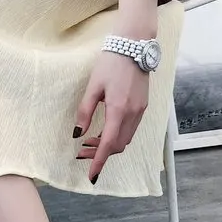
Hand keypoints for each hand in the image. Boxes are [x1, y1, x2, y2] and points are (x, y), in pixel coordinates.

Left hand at [74, 52, 148, 183]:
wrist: (134, 45)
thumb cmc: (110, 63)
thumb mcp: (92, 87)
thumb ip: (85, 112)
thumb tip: (78, 134)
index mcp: (118, 109)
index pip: (108, 144)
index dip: (99, 161)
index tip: (92, 176)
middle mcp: (133, 113)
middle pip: (118, 146)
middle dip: (100, 154)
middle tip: (81, 153)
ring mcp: (141, 110)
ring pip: (125, 139)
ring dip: (108, 146)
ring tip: (88, 142)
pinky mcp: (143, 106)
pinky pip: (130, 129)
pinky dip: (117, 136)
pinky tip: (103, 131)